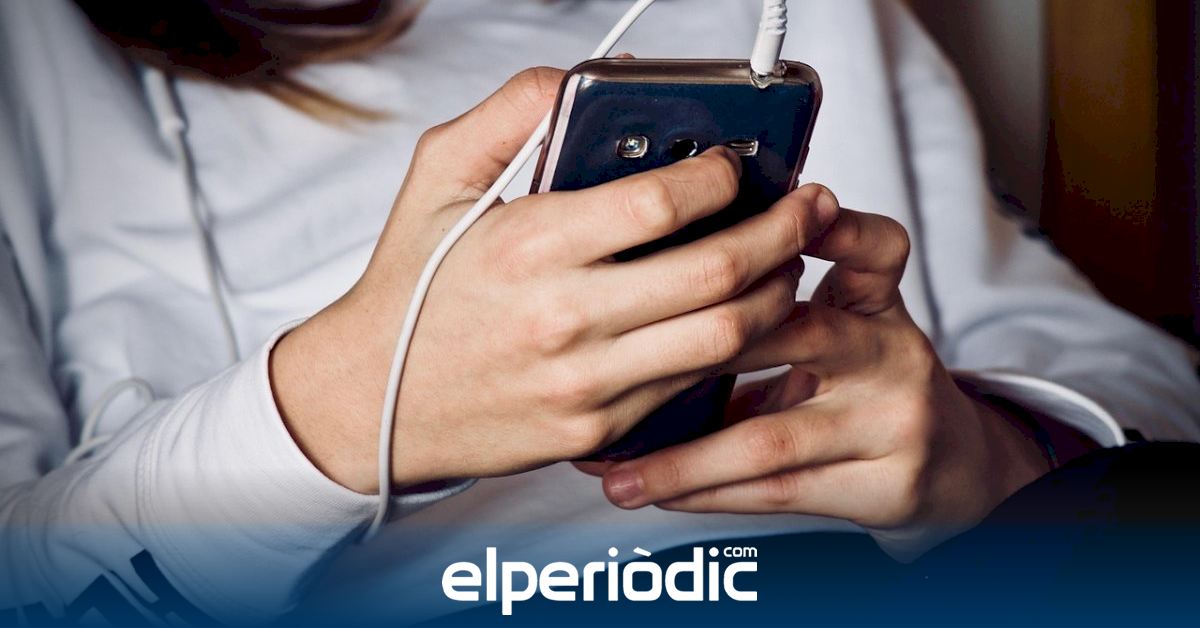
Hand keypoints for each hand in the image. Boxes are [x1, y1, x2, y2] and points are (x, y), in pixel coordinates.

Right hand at [270, 68, 836, 493]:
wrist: (373, 403)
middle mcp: (566, 318)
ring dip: (777, 293)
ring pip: (725, 336)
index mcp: (530, 246)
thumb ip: (509, 114)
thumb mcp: (438, 178)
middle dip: (784, 231)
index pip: (663, 202)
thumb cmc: (412, 286)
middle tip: (809, 207)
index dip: (722, 174)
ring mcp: (587, 384)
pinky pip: (691, 386)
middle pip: (718, 271)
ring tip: (789, 263)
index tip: (739, 161)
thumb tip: (578, 82)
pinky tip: (740, 318)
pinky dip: (731, 348)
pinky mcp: (598, 432)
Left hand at [592, 195, 1052, 559]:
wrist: (950, 462)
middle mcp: (890, 355)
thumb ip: (773, 303)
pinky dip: (709, 493)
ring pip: (772, 438)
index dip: (835, 227)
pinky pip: (779, 492)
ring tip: (616, 473)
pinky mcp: (886, 484)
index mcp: (876, 303)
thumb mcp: (843, 323)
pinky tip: (659, 493)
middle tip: (622, 362)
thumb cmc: (865, 382)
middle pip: (801, 334)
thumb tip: (647, 292)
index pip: (874, 249)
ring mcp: (891, 422)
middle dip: (702, 349)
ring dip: (683, 459)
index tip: (787, 209)